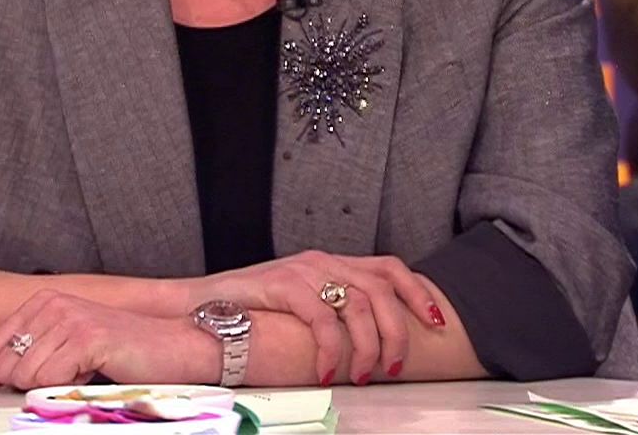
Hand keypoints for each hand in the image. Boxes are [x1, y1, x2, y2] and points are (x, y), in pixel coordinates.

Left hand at [0, 289, 214, 390]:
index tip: (45, 372)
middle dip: (33, 381)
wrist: (174, 348)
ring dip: (55, 384)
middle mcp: (53, 304)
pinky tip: (93, 371)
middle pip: (5, 366)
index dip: (10, 374)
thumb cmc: (122, 351)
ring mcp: (70, 318)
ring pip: (25, 375)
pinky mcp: (87, 337)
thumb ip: (14, 361)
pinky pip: (49, 378)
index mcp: (43, 302)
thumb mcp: (60, 353)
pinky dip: (69, 386)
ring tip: (85, 370)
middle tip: (70, 372)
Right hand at [184, 251, 443, 385]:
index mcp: (333, 263)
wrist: (201, 303)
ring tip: (361, 375)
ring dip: (367, 345)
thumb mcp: (301, 304)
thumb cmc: (252, 311)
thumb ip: (332, 310)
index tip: (437, 322)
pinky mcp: (283, 285)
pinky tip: (328, 371)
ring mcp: (304, 271)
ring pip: (357, 303)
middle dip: (397, 331)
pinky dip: (331, 348)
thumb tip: (371, 342)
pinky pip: (321, 318)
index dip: (418, 293)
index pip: (389, 267)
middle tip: (393, 367)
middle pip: (381, 288)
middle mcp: (323, 261)